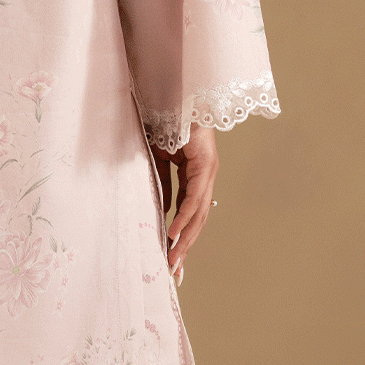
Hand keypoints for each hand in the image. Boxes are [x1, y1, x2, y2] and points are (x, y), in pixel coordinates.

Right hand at [156, 124, 218, 276]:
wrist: (171, 93)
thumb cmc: (162, 120)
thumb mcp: (157, 160)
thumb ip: (160, 183)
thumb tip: (158, 209)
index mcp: (195, 175)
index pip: (191, 213)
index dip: (182, 237)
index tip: (173, 259)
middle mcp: (205, 175)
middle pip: (198, 219)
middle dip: (185, 247)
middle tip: (174, 271)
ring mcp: (207, 170)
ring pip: (198, 213)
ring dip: (185, 239)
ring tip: (173, 259)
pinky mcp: (204, 164)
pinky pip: (193, 196)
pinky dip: (183, 216)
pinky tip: (174, 234)